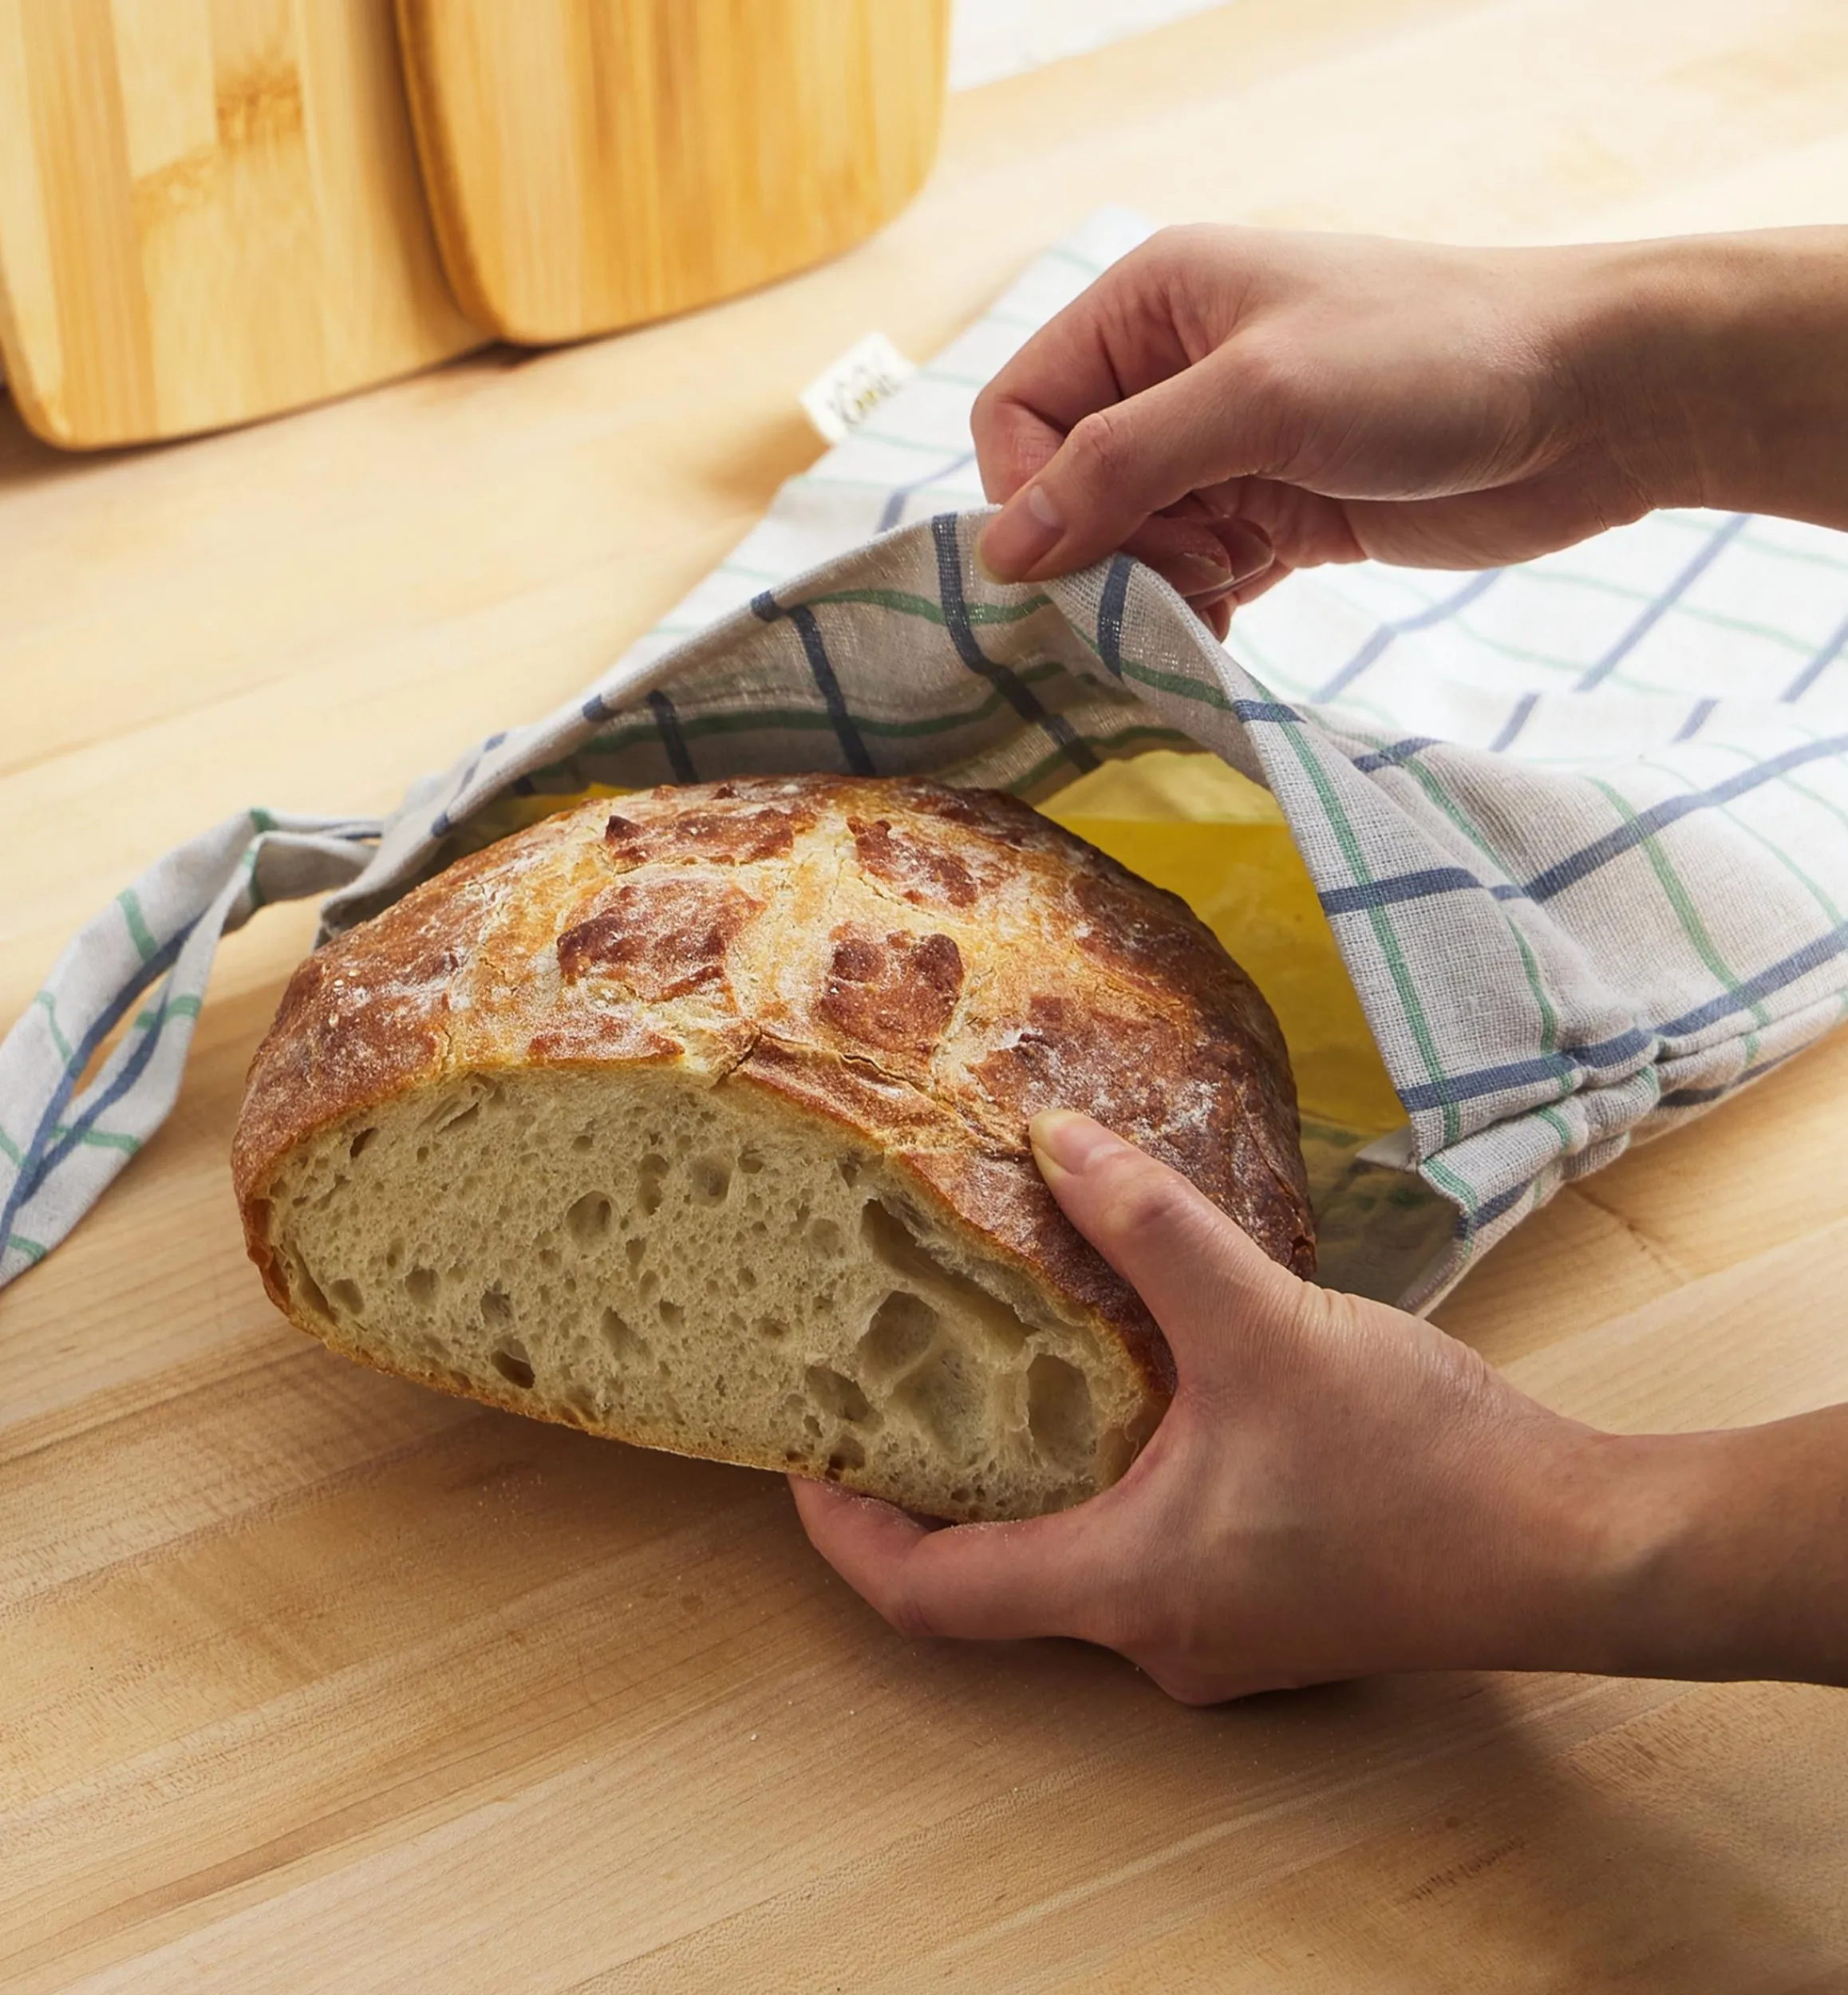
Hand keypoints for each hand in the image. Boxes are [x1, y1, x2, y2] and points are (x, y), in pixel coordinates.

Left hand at [793, 1111, 1633, 1701]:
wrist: (1580, 1549)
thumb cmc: (1421, 1462)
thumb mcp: (1263, 1322)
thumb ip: (1150, 1228)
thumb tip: (1052, 1139)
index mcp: (1125, 1589)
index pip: (928, 1598)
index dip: (843, 1534)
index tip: (800, 1457)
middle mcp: (1154, 1638)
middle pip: (991, 1585)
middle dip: (929, 1494)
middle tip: (889, 1388)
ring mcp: (1217, 1637)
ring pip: (1074, 1567)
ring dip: (1027, 1484)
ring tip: (995, 1373)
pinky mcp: (1270, 1612)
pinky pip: (1147, 1559)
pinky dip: (1108, 1489)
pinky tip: (1133, 1400)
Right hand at [971, 224, 1847, 637]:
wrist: (1593, 404)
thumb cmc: (1428, 361)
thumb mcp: (1257, 399)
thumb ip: (1120, 467)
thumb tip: (1001, 550)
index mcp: (1149, 307)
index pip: (1019, 414)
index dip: (1031, 493)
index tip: (1082, 556)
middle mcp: (1173, 375)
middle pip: (1066, 489)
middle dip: (1103, 548)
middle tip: (1186, 567)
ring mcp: (1226, 450)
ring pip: (1125, 545)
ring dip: (1155, 586)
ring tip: (1230, 581)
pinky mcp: (1275, 517)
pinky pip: (1191, 580)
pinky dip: (1196, 612)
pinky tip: (1234, 620)